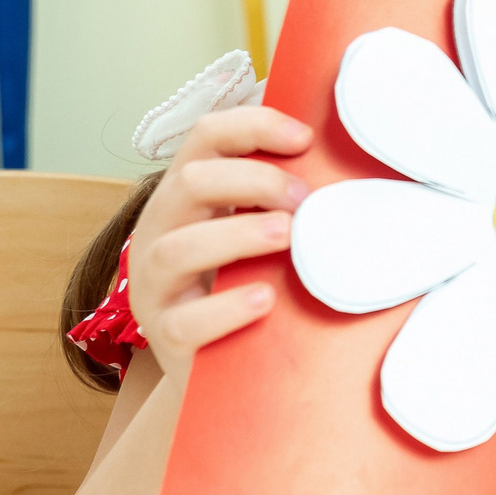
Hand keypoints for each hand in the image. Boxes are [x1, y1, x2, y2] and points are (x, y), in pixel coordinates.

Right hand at [126, 106, 313, 382]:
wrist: (220, 368)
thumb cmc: (244, 280)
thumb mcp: (256, 230)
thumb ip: (279, 196)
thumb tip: (342, 157)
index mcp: (185, 194)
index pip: (206, 137)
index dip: (253, 126)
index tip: (304, 138)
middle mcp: (159, 230)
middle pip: (191, 182)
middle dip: (254, 181)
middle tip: (304, 201)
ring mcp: (154, 286)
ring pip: (178, 248)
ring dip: (239, 235)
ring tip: (288, 236)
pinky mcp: (165, 336)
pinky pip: (187, 321)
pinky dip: (227, 308)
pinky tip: (265, 298)